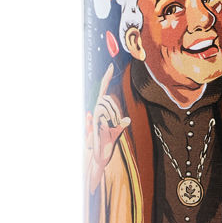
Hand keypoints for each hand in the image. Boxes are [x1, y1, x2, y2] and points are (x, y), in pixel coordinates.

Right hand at [86, 63, 130, 194]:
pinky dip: (106, 120)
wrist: (100, 156)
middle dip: (115, 109)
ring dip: (113, 116)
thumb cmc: (108, 142)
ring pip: (105, 106)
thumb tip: (128, 118)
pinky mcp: (93, 124)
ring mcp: (94, 117)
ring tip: (111, 127)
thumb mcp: (118, 131)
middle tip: (117, 122)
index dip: (106, 78)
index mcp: (103, 110)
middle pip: (107, 99)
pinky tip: (102, 123)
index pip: (104, 91)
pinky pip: (100, 116)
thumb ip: (122, 124)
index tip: (110, 66)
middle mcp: (97, 111)